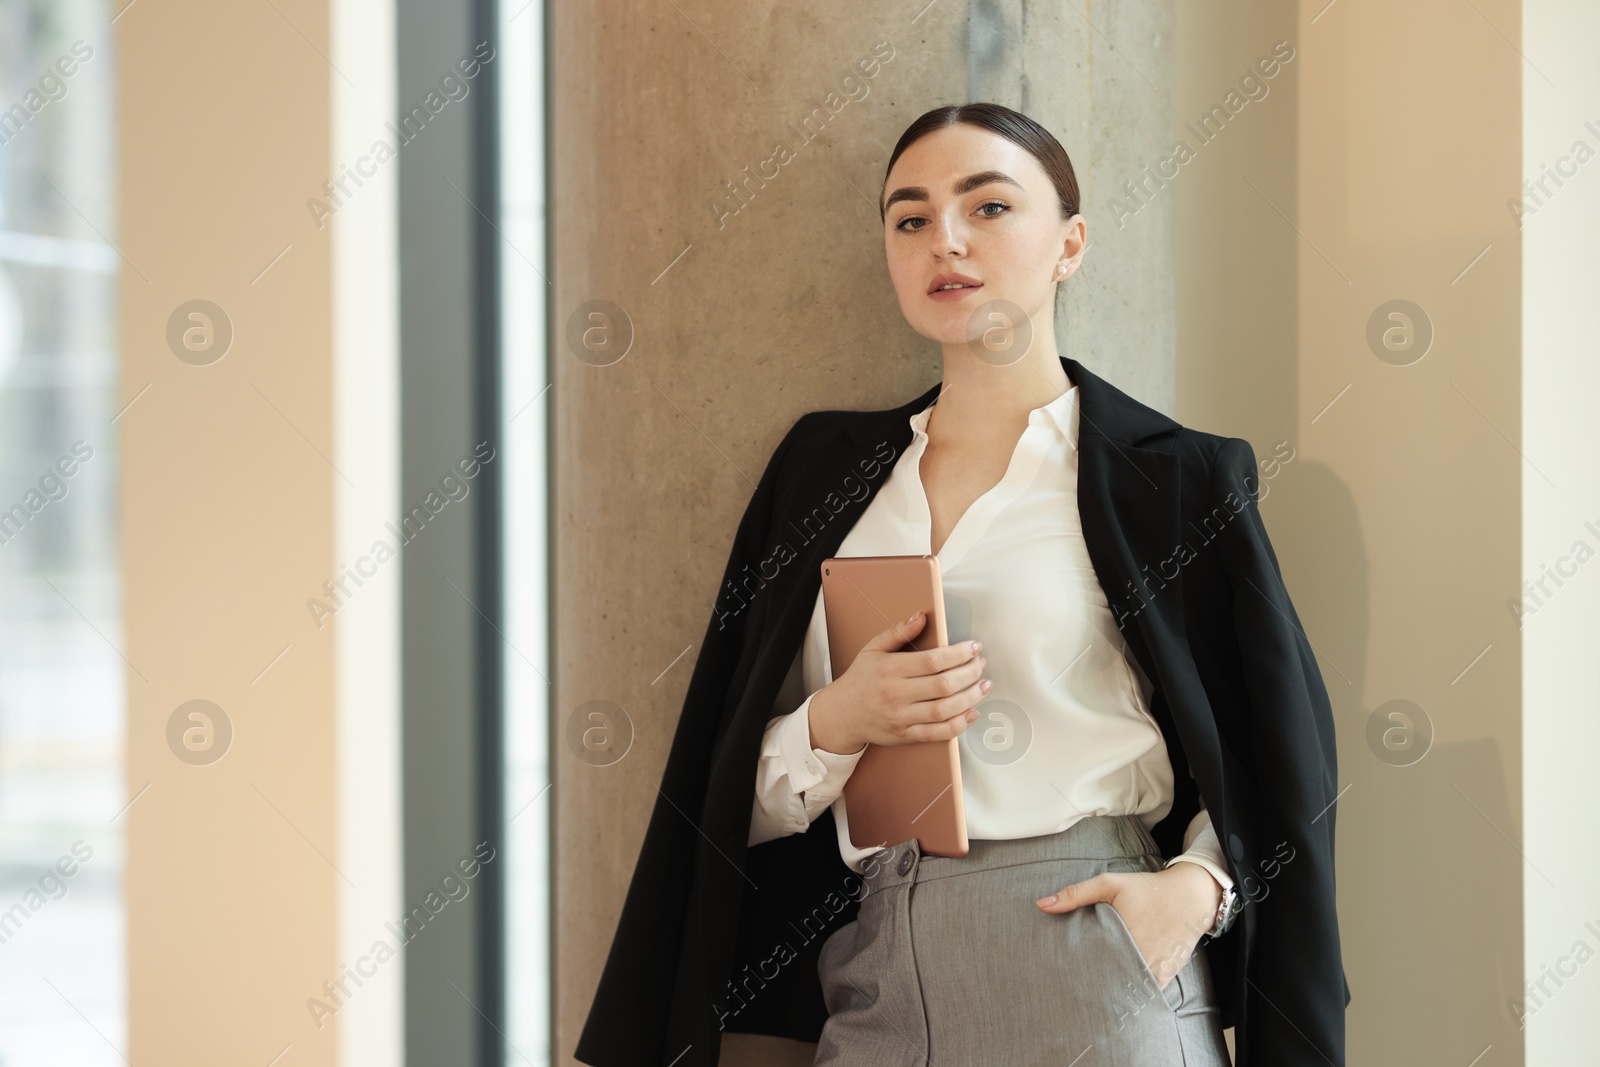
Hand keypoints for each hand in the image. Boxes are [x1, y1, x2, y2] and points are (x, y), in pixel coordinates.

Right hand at [808, 611, 991, 753]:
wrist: (841, 715)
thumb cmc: (860, 679)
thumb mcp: (873, 649)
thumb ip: (898, 632)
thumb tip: (922, 616)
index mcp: (890, 669)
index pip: (932, 661)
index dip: (959, 653)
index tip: (974, 647)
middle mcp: (896, 694)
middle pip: (943, 684)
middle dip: (969, 673)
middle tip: (981, 664)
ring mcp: (901, 717)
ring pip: (944, 710)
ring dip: (970, 698)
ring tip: (983, 686)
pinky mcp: (905, 736)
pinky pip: (937, 733)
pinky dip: (959, 725)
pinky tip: (972, 713)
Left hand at [1035, 861, 1222, 989]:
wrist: (1191, 896)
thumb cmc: (1147, 889)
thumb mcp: (1110, 884)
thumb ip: (1075, 893)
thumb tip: (1040, 905)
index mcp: (1124, 938)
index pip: (1094, 967)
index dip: (1078, 976)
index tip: (1064, 980)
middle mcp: (1141, 959)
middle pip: (1110, 983)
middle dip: (1092, 988)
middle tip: (1073, 992)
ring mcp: (1155, 970)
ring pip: (1128, 992)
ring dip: (1112, 995)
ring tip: (1091, 1000)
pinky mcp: (1166, 975)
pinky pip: (1146, 993)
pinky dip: (1133, 995)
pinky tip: (1118, 999)